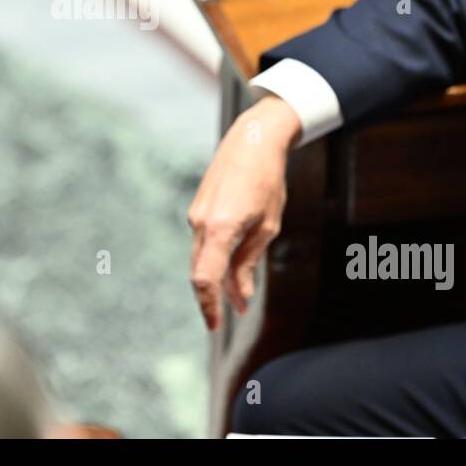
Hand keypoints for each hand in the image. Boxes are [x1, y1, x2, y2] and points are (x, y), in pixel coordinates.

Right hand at [187, 95, 299, 331]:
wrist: (252, 140)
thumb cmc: (267, 181)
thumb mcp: (268, 226)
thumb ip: (249, 261)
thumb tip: (240, 295)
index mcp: (220, 229)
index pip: (205, 278)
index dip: (208, 306)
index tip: (216, 325)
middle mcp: (201, 223)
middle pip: (200, 272)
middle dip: (214, 296)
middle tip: (231, 315)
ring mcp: (197, 214)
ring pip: (202, 257)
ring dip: (217, 276)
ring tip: (239, 291)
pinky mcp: (199, 208)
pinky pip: (204, 241)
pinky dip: (216, 256)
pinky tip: (233, 262)